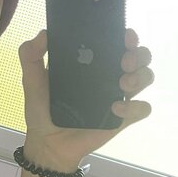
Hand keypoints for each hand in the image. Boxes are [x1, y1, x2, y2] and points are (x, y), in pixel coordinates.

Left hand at [19, 27, 153, 170]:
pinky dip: (135, 107)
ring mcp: (118, 97)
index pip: (118, 42)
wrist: (47, 143)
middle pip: (140, 56)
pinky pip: (142, 109)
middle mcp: (110, 76)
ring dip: (141, 76)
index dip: (127, 35)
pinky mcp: (122, 119)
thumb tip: (44, 33)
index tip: (124, 35)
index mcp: (93, 62)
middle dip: (139, 54)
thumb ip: (31, 54)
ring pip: (146, 77)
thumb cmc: (42, 109)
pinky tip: (116, 110)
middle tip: (125, 61)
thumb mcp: (32, 80)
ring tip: (123, 84)